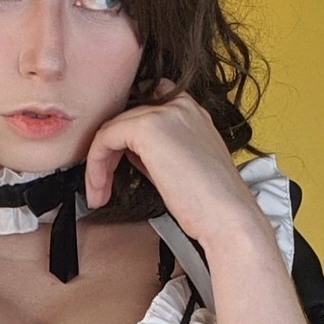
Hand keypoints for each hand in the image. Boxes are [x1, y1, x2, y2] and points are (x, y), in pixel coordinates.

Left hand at [84, 78, 270, 245]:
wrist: (227, 218)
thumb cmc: (210, 205)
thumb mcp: (180, 168)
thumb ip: (156, 152)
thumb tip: (129, 152)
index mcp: (192, 113)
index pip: (146, 107)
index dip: (126, 134)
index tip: (115, 163)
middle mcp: (180, 106)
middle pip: (126, 117)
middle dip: (108, 152)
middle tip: (102, 185)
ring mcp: (165, 113)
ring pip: (113, 127)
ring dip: (98, 162)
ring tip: (99, 193)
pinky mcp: (148, 128)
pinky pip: (106, 137)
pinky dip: (96, 164)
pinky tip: (100, 188)